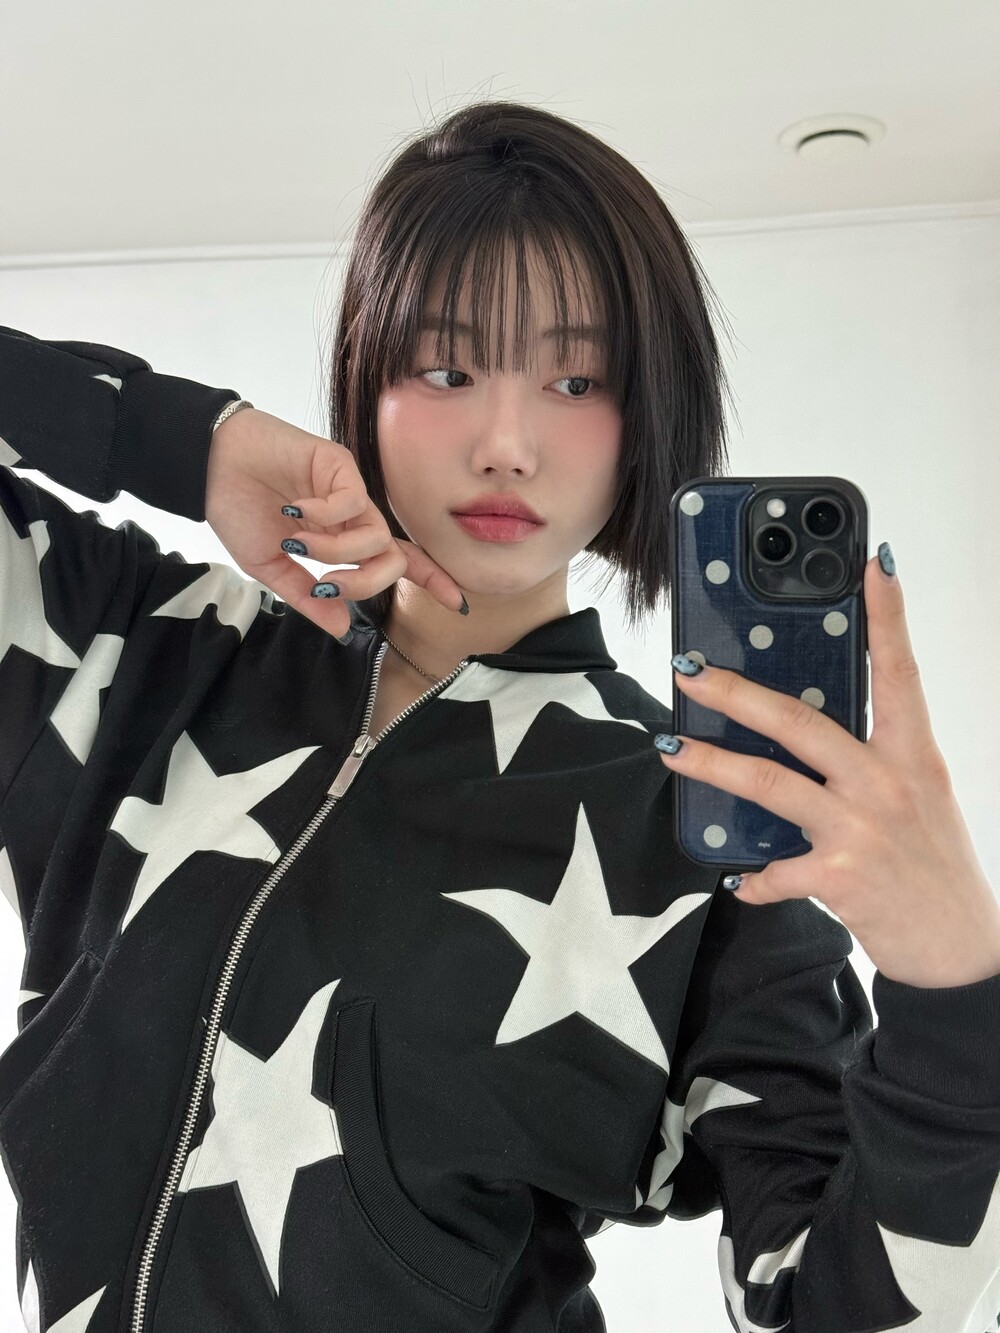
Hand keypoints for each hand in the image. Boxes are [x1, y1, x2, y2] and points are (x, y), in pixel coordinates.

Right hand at [205, 408, 465, 639]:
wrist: (210, 466)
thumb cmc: (238, 509)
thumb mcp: (269, 567)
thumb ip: (305, 597)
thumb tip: (340, 628)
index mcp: (341, 540)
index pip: (397, 561)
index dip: (430, 579)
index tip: (457, 604)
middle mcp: (352, 517)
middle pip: (393, 558)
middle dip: (366, 582)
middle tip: (326, 585)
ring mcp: (348, 491)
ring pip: (377, 536)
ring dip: (338, 552)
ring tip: (298, 546)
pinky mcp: (338, 465)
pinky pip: (354, 502)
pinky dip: (326, 517)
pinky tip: (296, 512)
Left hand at [656, 553, 999, 988]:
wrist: (962, 949)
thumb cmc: (933, 866)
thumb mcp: (917, 798)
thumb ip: (868, 764)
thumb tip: (803, 741)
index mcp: (913, 755)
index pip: (901, 672)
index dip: (888, 616)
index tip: (874, 564)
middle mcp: (887, 783)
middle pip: (801, 722)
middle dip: (737, 694)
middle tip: (690, 671)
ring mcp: (862, 829)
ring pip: (771, 783)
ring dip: (713, 766)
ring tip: (671, 750)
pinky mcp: (841, 878)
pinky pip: (775, 870)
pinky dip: (753, 877)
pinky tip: (738, 881)